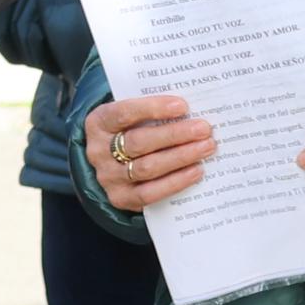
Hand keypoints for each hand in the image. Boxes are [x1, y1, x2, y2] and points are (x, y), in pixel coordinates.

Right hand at [86, 93, 215, 211]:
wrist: (114, 163)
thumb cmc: (131, 129)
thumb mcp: (132, 116)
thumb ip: (152, 112)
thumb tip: (190, 110)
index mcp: (99, 123)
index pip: (123, 113)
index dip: (153, 109)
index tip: (182, 106)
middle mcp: (98, 151)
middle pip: (138, 142)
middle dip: (174, 135)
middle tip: (203, 129)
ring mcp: (108, 178)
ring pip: (146, 168)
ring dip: (180, 157)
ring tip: (206, 147)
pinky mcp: (121, 198)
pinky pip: (150, 193)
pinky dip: (176, 181)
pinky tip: (196, 170)